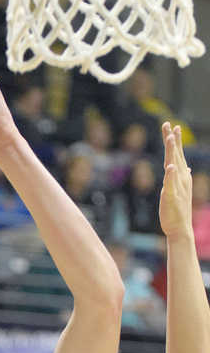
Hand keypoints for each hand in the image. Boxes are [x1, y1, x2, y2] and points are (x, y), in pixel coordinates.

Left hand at [159, 122, 192, 239]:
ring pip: (174, 166)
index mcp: (181, 176)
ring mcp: (177, 187)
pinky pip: (171, 184)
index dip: (175, 141)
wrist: (180, 228)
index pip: (177, 155)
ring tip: (171, 138)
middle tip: (169, 125)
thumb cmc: (177, 209)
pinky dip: (171, 175)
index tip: (173, 127)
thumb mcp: (179, 189)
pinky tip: (171, 166)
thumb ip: (179, 177)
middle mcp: (181, 179)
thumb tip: (184, 166)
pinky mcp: (172, 196)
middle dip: (172, 140)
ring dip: (173, 152)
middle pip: (175, 156)